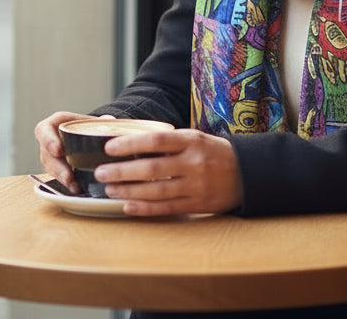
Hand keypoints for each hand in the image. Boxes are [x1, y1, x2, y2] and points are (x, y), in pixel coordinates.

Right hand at [33, 111, 114, 193]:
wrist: (79, 133)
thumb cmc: (80, 124)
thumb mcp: (86, 119)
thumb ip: (97, 121)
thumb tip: (109, 120)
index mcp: (51, 125)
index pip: (44, 131)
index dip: (49, 141)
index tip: (58, 150)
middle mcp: (47, 143)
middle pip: (47, 156)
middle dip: (58, 168)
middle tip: (69, 176)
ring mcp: (50, 158)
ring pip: (52, 170)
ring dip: (64, 179)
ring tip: (75, 187)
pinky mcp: (55, 169)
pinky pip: (59, 178)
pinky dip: (68, 184)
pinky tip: (78, 189)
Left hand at [95, 128, 243, 216]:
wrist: (247, 172)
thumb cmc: (213, 152)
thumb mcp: (195, 138)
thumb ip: (168, 142)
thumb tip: (131, 143)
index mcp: (192, 140)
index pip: (156, 140)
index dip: (130, 144)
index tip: (109, 147)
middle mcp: (193, 162)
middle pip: (151, 168)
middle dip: (122, 171)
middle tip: (100, 173)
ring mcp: (196, 185)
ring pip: (156, 191)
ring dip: (128, 191)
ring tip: (109, 190)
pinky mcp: (197, 205)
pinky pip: (166, 208)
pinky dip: (145, 208)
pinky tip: (128, 207)